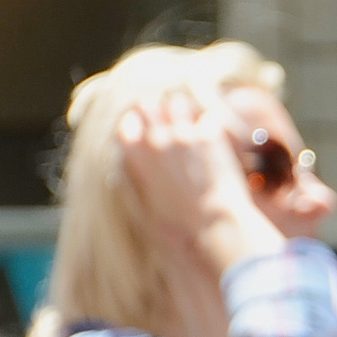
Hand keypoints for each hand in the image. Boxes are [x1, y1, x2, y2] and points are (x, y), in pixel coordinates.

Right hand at [116, 96, 285, 278]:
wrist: (216, 230)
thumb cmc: (178, 232)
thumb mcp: (141, 215)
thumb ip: (130, 187)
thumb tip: (120, 171)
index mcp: (136, 159)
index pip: (125, 127)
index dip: (132, 125)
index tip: (138, 128)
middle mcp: (157, 141)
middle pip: (148, 105)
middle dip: (153, 109)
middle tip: (162, 117)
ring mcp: (185, 135)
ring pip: (177, 104)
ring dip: (179, 110)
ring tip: (186, 120)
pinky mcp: (211, 136)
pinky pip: (207, 118)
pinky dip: (208, 124)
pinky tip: (211, 134)